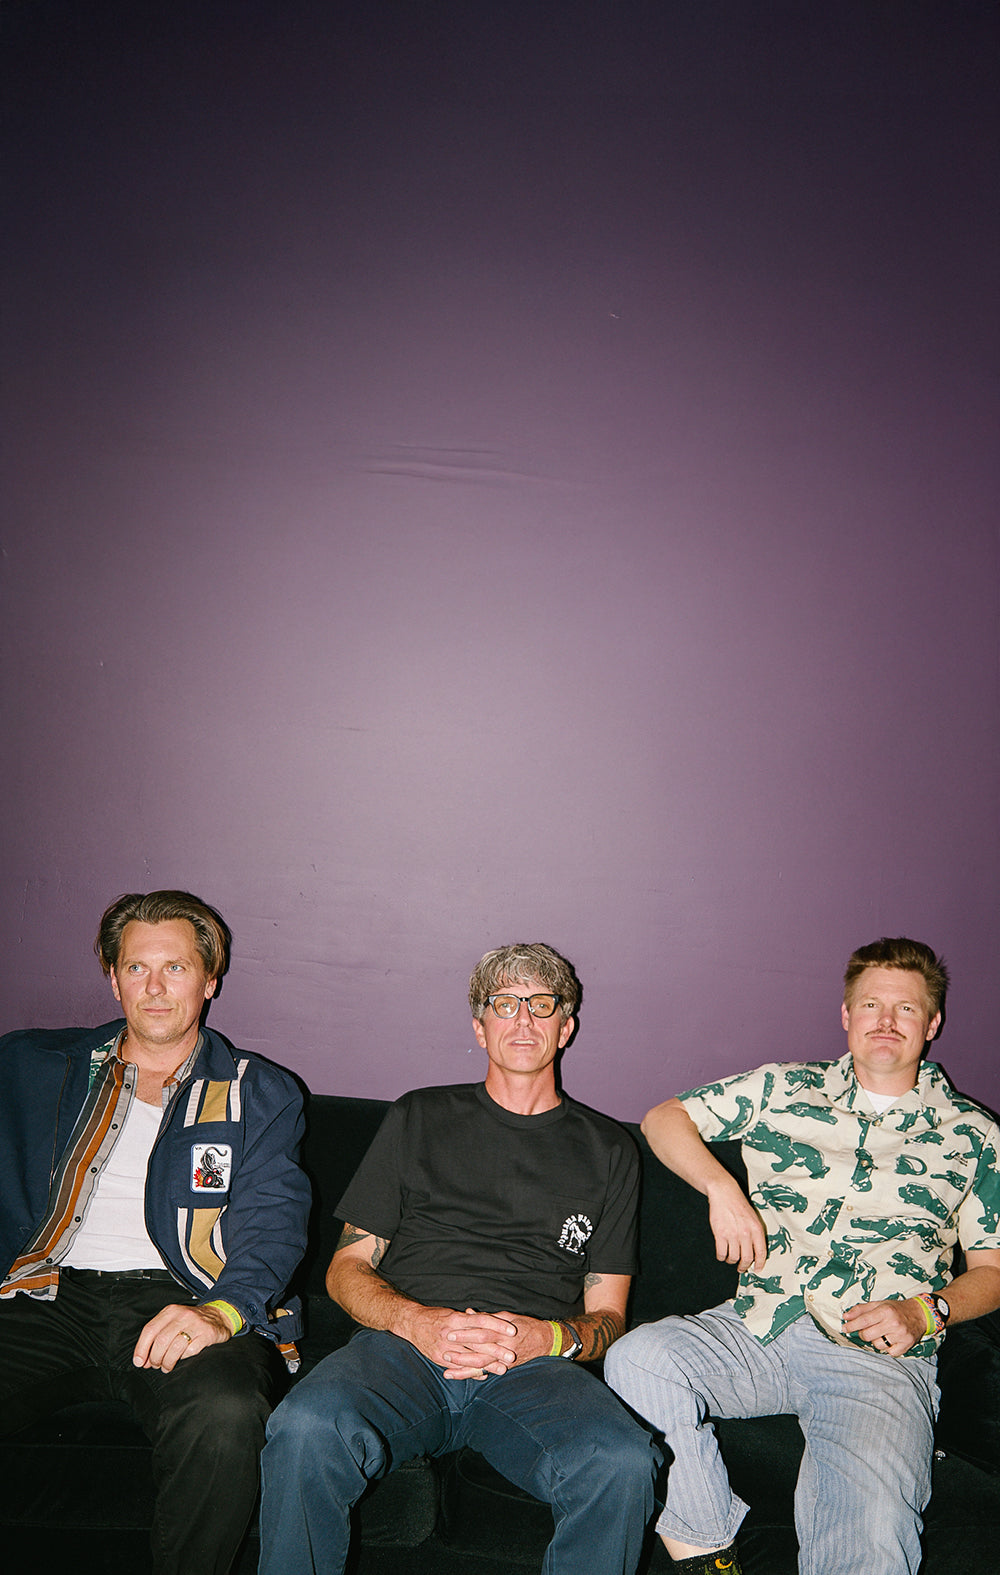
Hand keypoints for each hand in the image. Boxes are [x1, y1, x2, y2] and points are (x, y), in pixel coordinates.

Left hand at [132, 1302, 232, 1371]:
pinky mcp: (207, 1334)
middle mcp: (183, 1315)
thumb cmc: (190, 1323)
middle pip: (161, 1340)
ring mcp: (196, 1323)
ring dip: (167, 1362)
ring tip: (166, 1367)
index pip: (150, 1330)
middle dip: (155, 1358)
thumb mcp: (173, 1321)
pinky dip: (184, 1358)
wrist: (219, 1316)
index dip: (141, 1348)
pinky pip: (191, 1351)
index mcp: (171, 1311)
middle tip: (156, 1365)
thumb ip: (157, 1337)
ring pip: (174, 1348)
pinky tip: (182, 1359)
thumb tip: (142, 1361)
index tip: (139, 1362)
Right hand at [399, 1305, 519, 1377]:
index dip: (497, 1325)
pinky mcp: (440, 1358)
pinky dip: (472, 1372)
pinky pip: (459, 1367)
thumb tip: (489, 1320)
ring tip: (503, 1369)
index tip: (512, 1330)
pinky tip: (484, 1375)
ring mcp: (446, 1347)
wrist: (412, 1323)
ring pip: (470, 1358)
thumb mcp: (454, 1314)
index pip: (482, 1321)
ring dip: (488, 1365)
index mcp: (457, 1319)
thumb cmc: (436, 1317)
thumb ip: (471, 1319)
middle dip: (496, 1350)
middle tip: (512, 1355)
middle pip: (479, 1343)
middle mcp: (452, 1333)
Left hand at [441, 1311, 553, 1378]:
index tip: (451, 1330)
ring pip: (481, 1365)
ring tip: (447, 1368)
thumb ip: (488, 1317)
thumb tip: (468, 1313)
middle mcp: (504, 1347)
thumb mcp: (508, 1317)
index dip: (466, 1332)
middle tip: (445, 1350)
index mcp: (503, 1332)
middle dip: (462, 1351)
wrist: (546, 1342)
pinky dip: (473, 1375)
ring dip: (464, 1367)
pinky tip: (460, 1377)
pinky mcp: (505, 1368)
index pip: (482, 1332)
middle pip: (479, 1350)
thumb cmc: (526, 1326)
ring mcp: (504, 1360)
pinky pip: (486, 1373)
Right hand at [706, 1180, 767, 1270]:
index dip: (760, 1263)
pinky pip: (722, 1253)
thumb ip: (755, 1234)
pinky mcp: (720, 1234)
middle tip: (741, 1268)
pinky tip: (722, 1254)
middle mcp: (746, 1233)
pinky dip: (722, 1257)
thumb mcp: (753, 1218)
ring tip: (730, 1258)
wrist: (724, 1193)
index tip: (757, 1269)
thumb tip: (755, 1252)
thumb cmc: (738, 1204)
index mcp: (756, 1229)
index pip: (761, 1252)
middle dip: (744, 1266)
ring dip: (731, 1261)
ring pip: (734, 1257)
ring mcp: (733, 1234)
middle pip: (747, 1258)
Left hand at [842, 1297, 927, 1355]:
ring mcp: (900, 1335)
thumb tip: (845, 1317)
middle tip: (867, 1330)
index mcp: (885, 1311)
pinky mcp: (906, 1345)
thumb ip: (861, 1309)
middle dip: (863, 1334)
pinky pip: (889, 1353)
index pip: (864, 1320)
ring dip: (876, 1341)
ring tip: (883, 1333)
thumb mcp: (879, 1304)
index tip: (845, 1328)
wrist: (920, 1315)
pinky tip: (891, 1339)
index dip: (852, 1325)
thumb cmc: (896, 1309)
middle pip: (868, 1335)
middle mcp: (893, 1323)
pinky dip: (887, 1348)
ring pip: (877, 1345)